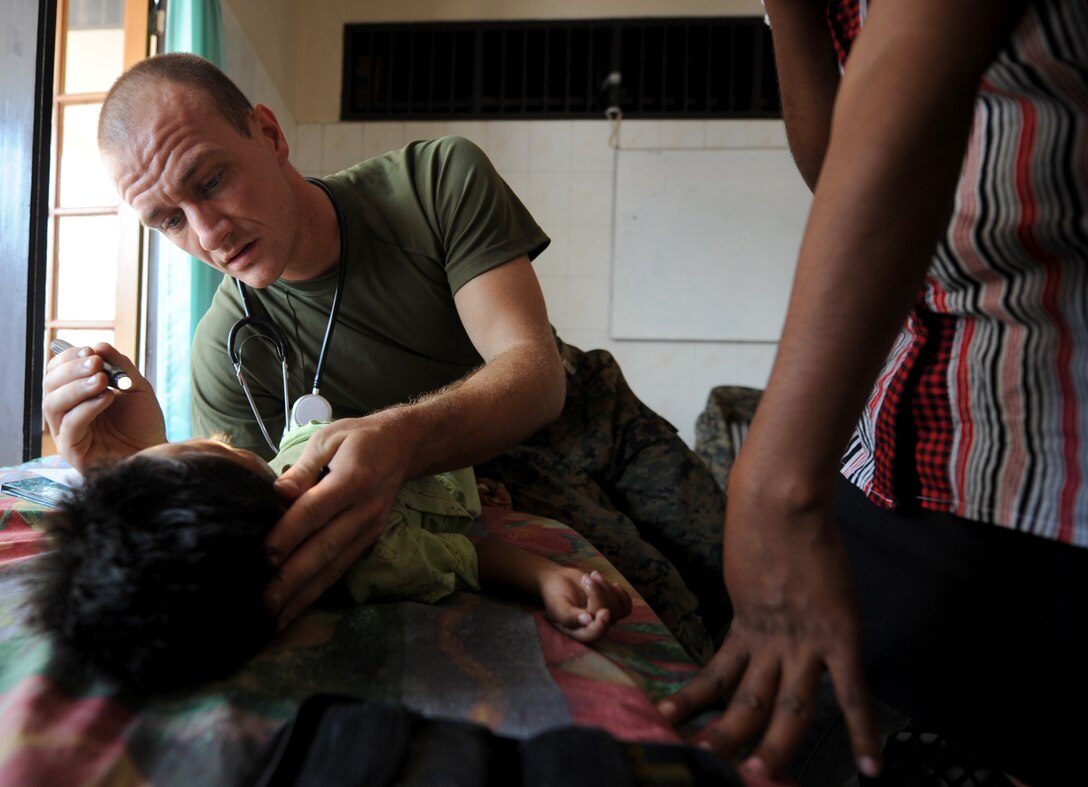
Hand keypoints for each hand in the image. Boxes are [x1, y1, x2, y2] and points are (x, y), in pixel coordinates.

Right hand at [42, 342, 165, 471]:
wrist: (155, 451)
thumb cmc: (143, 423)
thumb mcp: (136, 387)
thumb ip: (120, 366)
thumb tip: (99, 345)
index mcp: (76, 395)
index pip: (58, 372)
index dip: (69, 358)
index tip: (90, 351)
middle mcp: (66, 412)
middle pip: (50, 385)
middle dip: (72, 370)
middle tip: (95, 363)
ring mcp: (66, 431)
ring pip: (53, 404)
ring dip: (77, 387)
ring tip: (102, 380)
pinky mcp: (71, 449)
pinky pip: (69, 424)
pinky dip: (87, 407)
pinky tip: (107, 398)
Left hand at [265, 414, 409, 628]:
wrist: (404, 447)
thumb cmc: (358, 439)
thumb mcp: (329, 438)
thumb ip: (303, 469)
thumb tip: (277, 493)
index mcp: (353, 479)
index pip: (315, 510)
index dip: (289, 534)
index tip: (263, 557)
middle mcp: (364, 510)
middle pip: (324, 548)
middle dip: (293, 578)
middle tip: (263, 602)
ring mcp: (369, 529)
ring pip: (334, 566)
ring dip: (304, 595)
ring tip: (276, 619)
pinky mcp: (370, 540)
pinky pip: (341, 568)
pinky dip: (318, 591)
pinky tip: (297, 609)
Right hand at [540, 568, 631, 642]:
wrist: (559, 581)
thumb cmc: (555, 594)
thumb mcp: (556, 604)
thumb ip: (568, 615)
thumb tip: (587, 621)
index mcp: (577, 632)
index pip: (593, 634)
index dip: (601, 626)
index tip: (604, 612)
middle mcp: (593, 628)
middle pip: (607, 616)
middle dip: (598, 593)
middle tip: (586, 577)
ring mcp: (604, 618)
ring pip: (617, 609)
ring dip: (606, 588)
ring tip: (592, 575)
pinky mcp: (613, 608)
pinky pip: (626, 607)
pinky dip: (622, 594)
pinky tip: (614, 584)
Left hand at [656, 461, 881, 780]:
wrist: (781, 499)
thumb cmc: (761, 520)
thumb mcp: (746, 565)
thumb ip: (754, 595)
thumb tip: (757, 600)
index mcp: (746, 624)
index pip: (717, 676)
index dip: (696, 703)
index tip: (673, 723)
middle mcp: (771, 641)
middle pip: (747, 701)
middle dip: (728, 737)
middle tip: (707, 767)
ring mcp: (804, 640)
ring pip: (790, 706)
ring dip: (775, 745)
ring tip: (759, 777)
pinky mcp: (837, 633)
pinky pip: (852, 691)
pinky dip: (864, 731)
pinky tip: (872, 767)